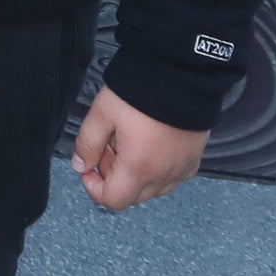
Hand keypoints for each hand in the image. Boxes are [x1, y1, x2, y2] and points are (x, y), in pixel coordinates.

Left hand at [70, 87, 207, 209]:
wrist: (183, 75)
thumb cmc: (140, 93)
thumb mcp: (103, 113)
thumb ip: (87, 143)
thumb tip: (81, 166)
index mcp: (139, 169)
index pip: (113, 200)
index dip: (94, 187)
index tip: (89, 165)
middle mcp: (163, 176)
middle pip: (133, 197)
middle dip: (114, 179)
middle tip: (109, 147)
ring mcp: (182, 169)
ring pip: (153, 190)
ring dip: (136, 176)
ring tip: (130, 144)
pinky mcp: (195, 159)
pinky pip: (173, 179)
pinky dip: (158, 172)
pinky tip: (151, 147)